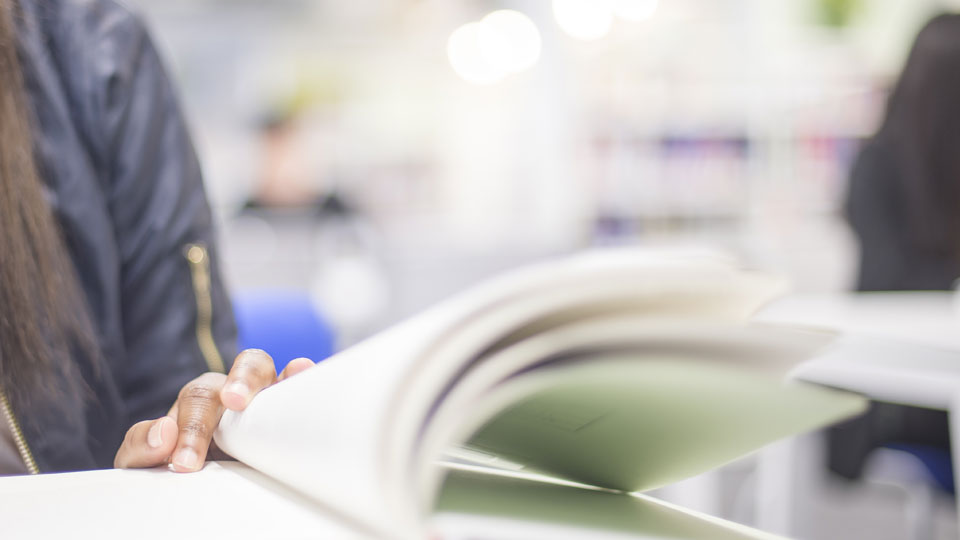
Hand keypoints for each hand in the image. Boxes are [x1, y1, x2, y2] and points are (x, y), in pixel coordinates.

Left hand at [114, 349, 313, 471]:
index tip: (185, 464)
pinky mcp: (287, 413)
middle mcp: (236, 390)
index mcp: (201, 397)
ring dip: (280, 374)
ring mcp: (266, 399)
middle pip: (244, 367)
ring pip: (273, 371)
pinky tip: (306, 371)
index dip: (192, 431)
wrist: (200, 473)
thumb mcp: (145, 460)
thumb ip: (141, 445)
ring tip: (294, 370)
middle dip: (241, 381)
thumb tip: (163, 434)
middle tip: (233, 401)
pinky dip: (303, 377)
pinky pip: (298, 389)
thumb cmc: (174, 462)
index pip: (198, 401)